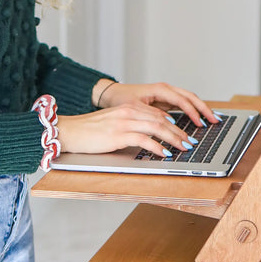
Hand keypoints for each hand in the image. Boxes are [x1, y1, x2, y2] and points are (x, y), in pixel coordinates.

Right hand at [59, 81, 220, 160]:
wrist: (69, 131)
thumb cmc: (90, 131)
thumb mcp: (114, 123)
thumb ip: (132, 125)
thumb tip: (149, 136)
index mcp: (129, 108)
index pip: (159, 114)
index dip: (175, 123)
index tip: (186, 133)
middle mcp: (129, 112)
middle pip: (162, 119)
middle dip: (180, 131)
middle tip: (191, 141)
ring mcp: (124, 122)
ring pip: (157, 127)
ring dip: (174, 139)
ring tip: (184, 147)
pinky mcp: (118, 134)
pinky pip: (144, 139)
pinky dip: (157, 146)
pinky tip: (165, 153)